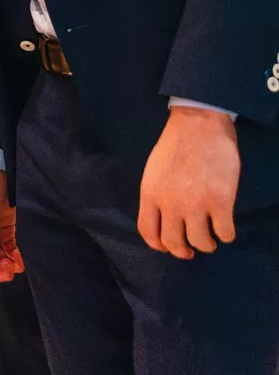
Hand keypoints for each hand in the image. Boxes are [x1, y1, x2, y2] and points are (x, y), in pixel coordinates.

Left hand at [138, 107, 239, 258]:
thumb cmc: (175, 144)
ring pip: (201, 243)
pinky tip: (225, 226)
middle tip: (191, 249)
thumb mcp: (154, 171)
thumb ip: (157, 194)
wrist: (198, 124)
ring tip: (210, 237)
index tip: (168, 247)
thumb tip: (163, 218)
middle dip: (183, 251)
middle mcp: (170, 203)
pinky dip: (226, 234)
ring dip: (206, 244)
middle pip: (174, 243)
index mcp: (150, 193)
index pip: (148, 232)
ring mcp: (196, 203)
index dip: (159, 245)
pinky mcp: (221, 201)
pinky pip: (225, 233)